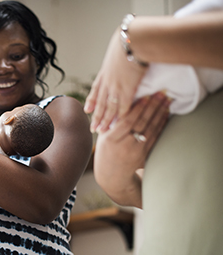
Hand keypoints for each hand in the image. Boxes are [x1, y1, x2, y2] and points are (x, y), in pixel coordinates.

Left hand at [84, 28, 147, 132]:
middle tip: (93, 128)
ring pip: (109, 108)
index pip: (96, 90)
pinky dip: (121, 116)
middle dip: (96, 116)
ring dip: (106, 120)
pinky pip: (123, 106)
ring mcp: (116, 86)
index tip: (87, 110)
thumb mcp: (118, 50)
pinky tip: (119, 124)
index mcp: (105, 72)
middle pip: (100, 103)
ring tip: (102, 131)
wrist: (133, 40)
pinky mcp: (127, 89)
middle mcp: (108, 81)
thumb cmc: (129, 41)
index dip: (91, 101)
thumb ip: (118, 58)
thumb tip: (121, 55)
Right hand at [94, 91, 169, 206]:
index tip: (145, 96)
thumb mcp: (103, 136)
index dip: (137, 109)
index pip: (126, 121)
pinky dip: (161, 124)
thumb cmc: (105, 150)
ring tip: (166, 100)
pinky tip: (165, 114)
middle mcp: (124, 145)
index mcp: (111, 139)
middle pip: (141, 123)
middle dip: (152, 107)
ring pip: (151, 129)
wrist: (112, 175)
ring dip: (160, 113)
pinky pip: (155, 137)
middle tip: (160, 93)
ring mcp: (136, 151)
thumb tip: (121, 101)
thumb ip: (111, 122)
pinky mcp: (145, 155)